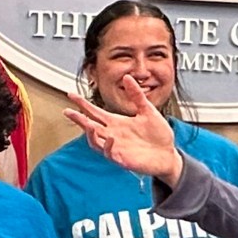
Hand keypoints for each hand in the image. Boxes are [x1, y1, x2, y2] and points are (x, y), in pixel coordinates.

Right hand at [64, 77, 183, 184]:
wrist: (169, 155)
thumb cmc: (159, 135)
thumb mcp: (148, 110)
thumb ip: (136, 95)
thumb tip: (127, 77)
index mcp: (117, 123)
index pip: (95, 112)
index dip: (83, 104)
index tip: (71, 95)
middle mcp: (113, 135)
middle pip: (90, 126)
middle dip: (79, 119)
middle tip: (68, 111)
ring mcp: (116, 148)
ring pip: (95, 141)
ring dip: (90, 134)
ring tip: (88, 125)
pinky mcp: (122, 159)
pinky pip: (110, 154)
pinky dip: (108, 146)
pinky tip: (111, 138)